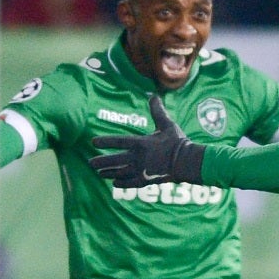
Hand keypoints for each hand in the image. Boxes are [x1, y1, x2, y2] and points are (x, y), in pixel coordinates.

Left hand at [89, 95, 205, 186]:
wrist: (188, 162)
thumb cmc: (178, 142)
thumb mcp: (167, 125)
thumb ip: (157, 111)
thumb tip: (153, 95)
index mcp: (141, 143)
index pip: (118, 142)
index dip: (104, 142)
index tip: (93, 142)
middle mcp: (138, 158)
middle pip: (114, 161)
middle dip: (100, 162)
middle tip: (90, 163)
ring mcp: (142, 171)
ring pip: (119, 173)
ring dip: (108, 173)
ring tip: (99, 173)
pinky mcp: (147, 180)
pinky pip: (130, 183)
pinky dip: (121, 183)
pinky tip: (114, 183)